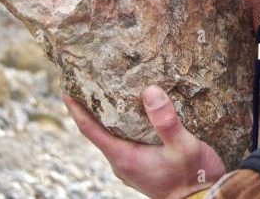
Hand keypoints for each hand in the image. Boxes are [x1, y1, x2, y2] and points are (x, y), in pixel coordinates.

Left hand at [62, 86, 224, 198]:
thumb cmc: (193, 178)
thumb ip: (166, 121)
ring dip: (107, 116)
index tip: (66, 89)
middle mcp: (122, 163)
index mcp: (124, 157)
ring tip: (110, 92)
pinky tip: (134, 113)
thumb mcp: (183, 146)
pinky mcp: (141, 166)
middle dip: (91, 107)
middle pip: (97, 131)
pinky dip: (122, 124)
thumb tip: (150, 91)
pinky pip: (123, 141)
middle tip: (89, 82)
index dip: (76, 109)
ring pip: (111, 136)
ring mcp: (130, 166)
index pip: (90, 130)